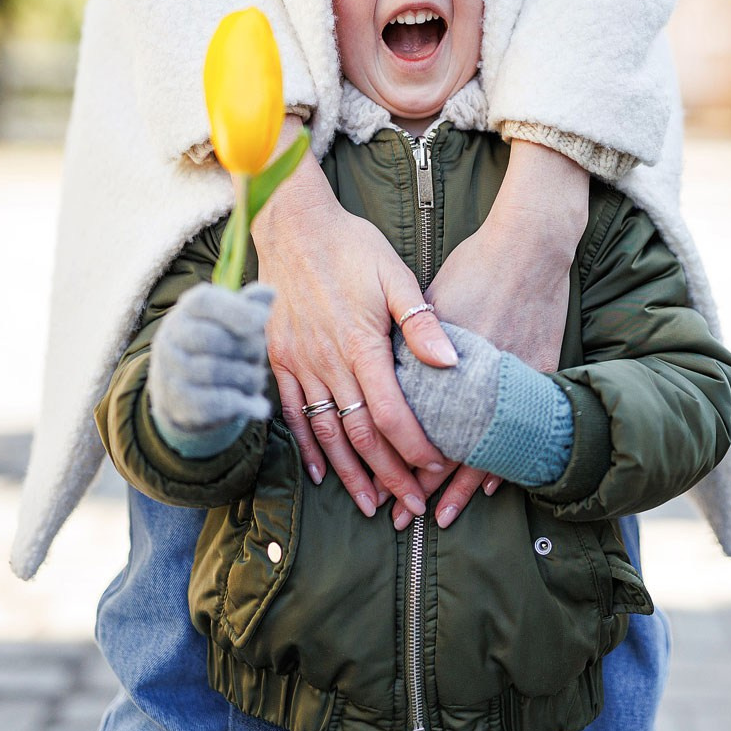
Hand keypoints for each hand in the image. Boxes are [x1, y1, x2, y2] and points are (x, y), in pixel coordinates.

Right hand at [148, 281, 273, 432]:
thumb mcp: (232, 321)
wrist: (182, 388)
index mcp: (188, 308)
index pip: (206, 302)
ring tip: (258, 380)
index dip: (238, 310)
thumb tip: (270, 293)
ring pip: (212, 371)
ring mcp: (169, 368)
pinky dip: (240, 404)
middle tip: (259, 357)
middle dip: (247, 349)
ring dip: (246, 378)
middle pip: (213, 338)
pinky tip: (260, 406)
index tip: (264, 318)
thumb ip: (250, 306)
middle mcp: (172, 335)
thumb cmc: (218, 344)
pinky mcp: (175, 400)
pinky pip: (210, 402)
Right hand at [251, 119, 457, 516]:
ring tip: (370, 503)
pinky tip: (321, 472)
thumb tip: (450, 363)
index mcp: (360, 342)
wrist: (293, 225)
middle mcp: (327, 361)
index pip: (390, 412)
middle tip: (410, 504)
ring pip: (326, 432)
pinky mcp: (279, 358)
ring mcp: (299, 362)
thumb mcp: (395, 275)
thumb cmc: (351, 247)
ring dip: (349, 472)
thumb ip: (421, 322)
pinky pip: (293, 413)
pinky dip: (308, 446)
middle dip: (388, 474)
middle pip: (360, 433)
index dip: (413, 446)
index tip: (435, 468)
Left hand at [400, 141, 587, 523]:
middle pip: (446, 447)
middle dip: (423, 486)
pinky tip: (487, 486)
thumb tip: (386, 374)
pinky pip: (521, 432)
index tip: (383, 486)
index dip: (398, 461)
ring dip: (461, 486)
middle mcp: (475, 378)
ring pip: (483, 449)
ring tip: (442, 515)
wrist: (531, 246)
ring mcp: (511, 380)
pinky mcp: (540, 376)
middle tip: (404, 517)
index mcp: (441, 360)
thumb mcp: (426, 299)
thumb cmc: (474, 266)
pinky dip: (502, 460)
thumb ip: (408, 343)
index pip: (415, 426)